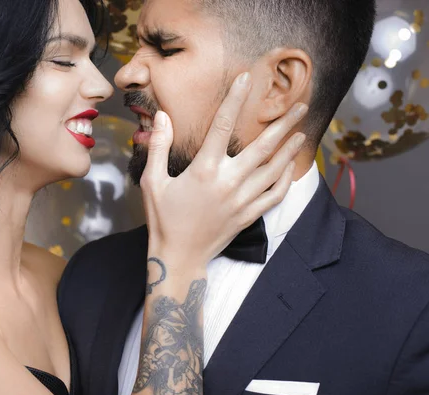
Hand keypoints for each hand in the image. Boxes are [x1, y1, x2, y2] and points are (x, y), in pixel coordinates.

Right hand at [140, 72, 307, 268]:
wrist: (179, 257)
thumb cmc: (164, 219)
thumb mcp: (152, 182)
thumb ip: (158, 147)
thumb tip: (163, 116)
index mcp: (204, 170)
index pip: (222, 126)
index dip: (234, 99)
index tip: (246, 79)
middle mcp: (228, 182)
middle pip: (263, 147)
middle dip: (284, 123)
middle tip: (301, 105)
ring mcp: (242, 200)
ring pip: (274, 169)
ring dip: (290, 149)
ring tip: (302, 131)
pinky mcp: (248, 215)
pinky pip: (274, 195)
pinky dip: (285, 179)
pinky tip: (289, 167)